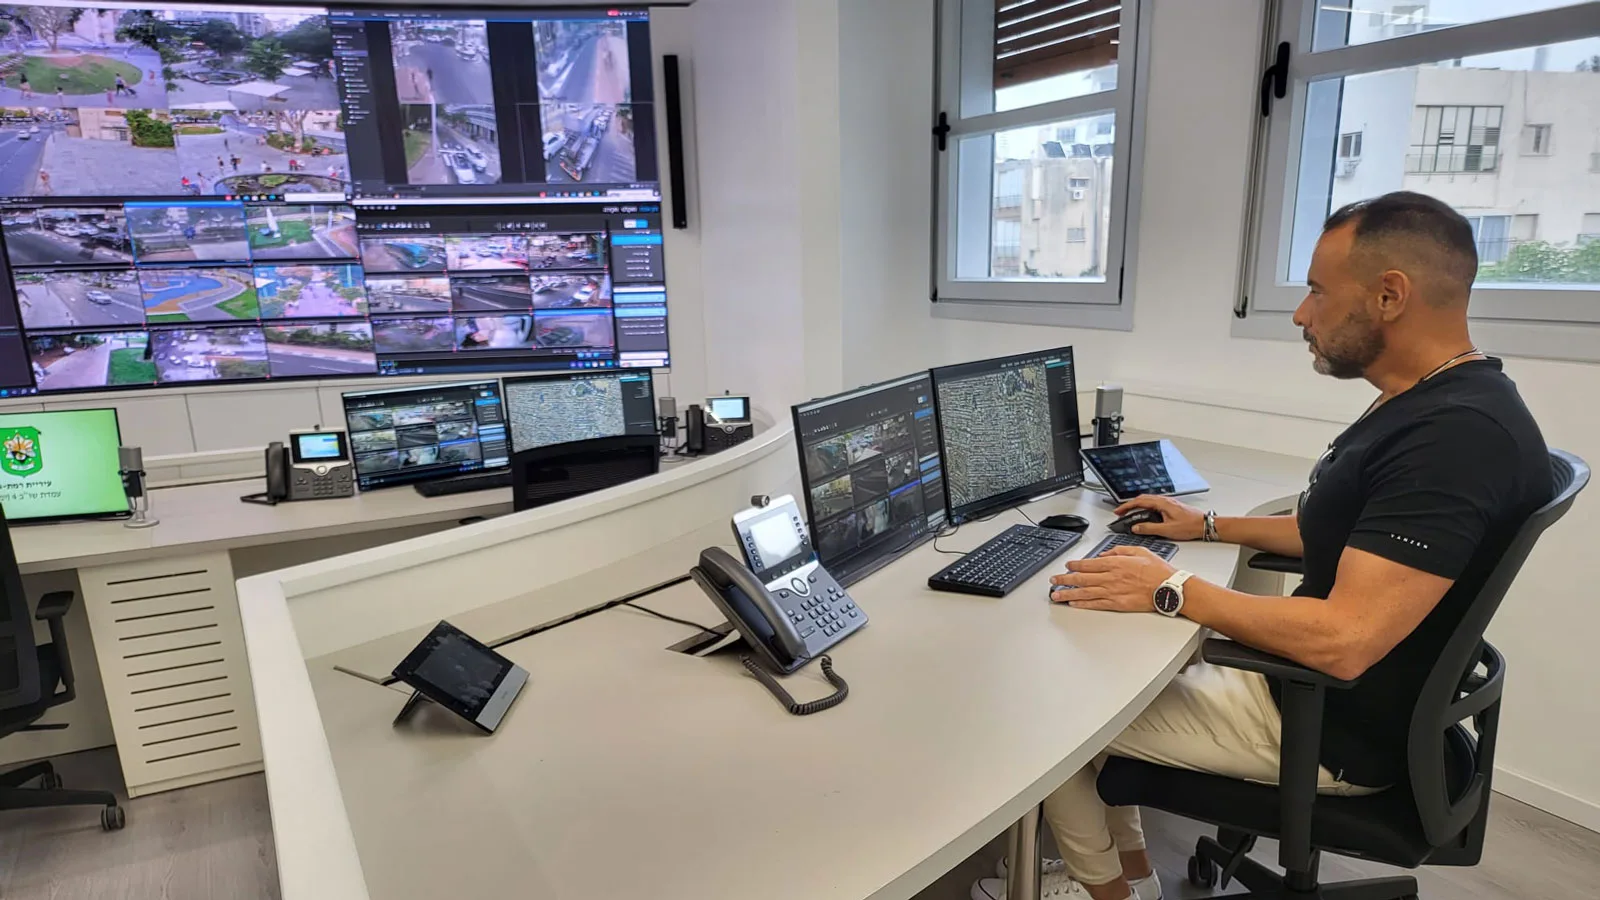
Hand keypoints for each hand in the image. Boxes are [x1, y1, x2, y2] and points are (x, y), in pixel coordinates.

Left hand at [1049, 547, 1177, 611]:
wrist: (1169, 588)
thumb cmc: (1157, 570)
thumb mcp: (1138, 551)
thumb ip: (1119, 550)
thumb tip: (1105, 554)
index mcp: (1115, 563)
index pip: (1088, 564)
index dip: (1075, 565)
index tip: (1066, 566)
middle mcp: (1110, 577)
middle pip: (1082, 578)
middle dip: (1065, 579)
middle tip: (1054, 581)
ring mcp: (1112, 592)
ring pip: (1085, 593)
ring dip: (1068, 594)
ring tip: (1056, 595)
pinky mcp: (1117, 604)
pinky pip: (1096, 604)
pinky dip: (1083, 604)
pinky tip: (1074, 604)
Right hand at [1114, 494, 1204, 540]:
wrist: (1204, 525)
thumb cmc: (1190, 526)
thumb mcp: (1167, 530)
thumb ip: (1150, 528)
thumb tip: (1136, 527)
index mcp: (1162, 503)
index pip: (1139, 501)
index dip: (1126, 506)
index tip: (1118, 511)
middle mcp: (1165, 500)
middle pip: (1142, 499)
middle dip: (1130, 505)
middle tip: (1121, 512)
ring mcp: (1168, 503)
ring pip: (1148, 500)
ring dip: (1137, 506)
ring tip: (1130, 513)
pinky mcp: (1171, 506)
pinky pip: (1154, 504)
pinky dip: (1145, 507)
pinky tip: (1145, 514)